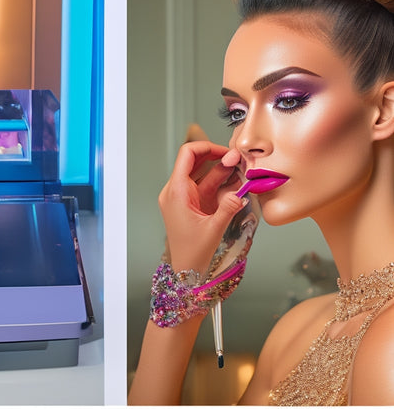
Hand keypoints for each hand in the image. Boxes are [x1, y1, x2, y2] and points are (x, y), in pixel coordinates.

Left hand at [158, 141, 243, 273]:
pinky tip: (234, 180)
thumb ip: (228, 208)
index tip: (226, 151)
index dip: (207, 147)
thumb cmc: (192, 252)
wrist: (185, 270)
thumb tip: (241, 192)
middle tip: (237, 158)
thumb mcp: (213, 229)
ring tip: (239, 168)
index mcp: (176, 191)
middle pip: (194, 160)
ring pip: (202, 173)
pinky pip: (204, 185)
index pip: (187, 154)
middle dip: (217, 156)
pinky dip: (218, 181)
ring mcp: (183, 196)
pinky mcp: (190, 203)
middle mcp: (176, 190)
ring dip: (220, 168)